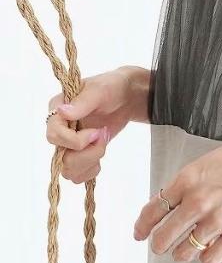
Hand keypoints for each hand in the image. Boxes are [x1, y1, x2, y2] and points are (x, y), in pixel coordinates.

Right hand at [46, 65, 148, 183]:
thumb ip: (83, 102)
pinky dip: (90, 171)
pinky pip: (77, 175)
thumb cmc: (112, 87)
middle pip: (61, 157)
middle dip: (87, 152)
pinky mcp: (80, 153)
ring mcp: (69, 144)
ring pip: (68, 170)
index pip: (54, 135)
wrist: (127, 97)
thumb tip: (63, 112)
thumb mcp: (101, 90)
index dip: (74, 140)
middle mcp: (59, 129)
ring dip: (90, 162)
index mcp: (57, 111)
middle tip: (104, 135)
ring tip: (104, 143)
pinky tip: (101, 158)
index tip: (96, 132)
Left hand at [132, 120, 221, 262]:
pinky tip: (212, 247)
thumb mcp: (209, 162)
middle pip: (163, 239)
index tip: (140, 233)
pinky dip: (206, 256)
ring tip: (188, 247)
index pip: (152, 211)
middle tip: (163, 244)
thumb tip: (172, 203)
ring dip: (182, 252)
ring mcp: (218, 221)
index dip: (142, 227)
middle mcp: (198, 203)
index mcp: (187, 180)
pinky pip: (210, 258)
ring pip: (184, 253)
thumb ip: (188, 183)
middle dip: (159, 244)